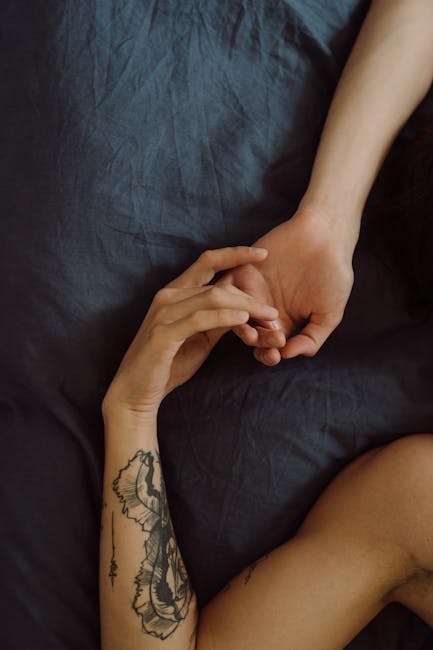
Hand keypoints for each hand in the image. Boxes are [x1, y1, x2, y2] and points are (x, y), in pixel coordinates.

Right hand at [102, 246, 278, 418]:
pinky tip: (244, 319)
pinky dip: (224, 316)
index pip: (206, 262)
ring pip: (212, 298)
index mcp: (174, 293)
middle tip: (274, 312)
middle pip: (216, 285)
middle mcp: (167, 297)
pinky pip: (199, 319)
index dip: (234, 254)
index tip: (262, 253)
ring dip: (245, 306)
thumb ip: (218, 320)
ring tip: (268, 317)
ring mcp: (163, 313)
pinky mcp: (163, 334)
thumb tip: (244, 307)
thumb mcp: (200, 338)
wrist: (136, 392)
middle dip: (249, 296)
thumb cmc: (168, 364)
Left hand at [218, 209, 355, 364]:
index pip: (266, 348)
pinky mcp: (240, 271)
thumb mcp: (329, 314)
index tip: (276, 354)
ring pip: (233, 315)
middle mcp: (262, 310)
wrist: (325, 236)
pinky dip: (229, 298)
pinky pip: (224, 288)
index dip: (267, 355)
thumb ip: (311, 338)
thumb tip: (288, 355)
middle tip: (268, 338)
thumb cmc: (332, 275)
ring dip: (240, 325)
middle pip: (249, 335)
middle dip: (256, 342)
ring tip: (252, 328)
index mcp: (281, 324)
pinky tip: (247, 302)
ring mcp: (250, 291)